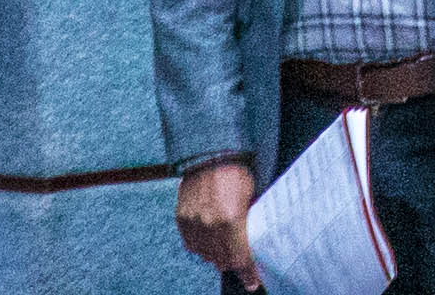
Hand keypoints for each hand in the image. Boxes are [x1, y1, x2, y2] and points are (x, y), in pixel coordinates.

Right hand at [172, 153, 260, 285]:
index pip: (240, 258)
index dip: (248, 273)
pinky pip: (192, 244)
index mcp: (231, 220)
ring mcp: (193, 222)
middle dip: (234, 265)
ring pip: (206, 255)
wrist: (211, 152)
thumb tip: (253, 245)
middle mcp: (209, 224)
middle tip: (243, 265)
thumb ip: (249, 224)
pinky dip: (202, 247)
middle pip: (222, 260)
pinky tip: (211, 243)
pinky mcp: (181, 218)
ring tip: (227, 252)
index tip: (253, 283)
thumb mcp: (252, 198)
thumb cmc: (237, 172)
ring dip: (218, 257)